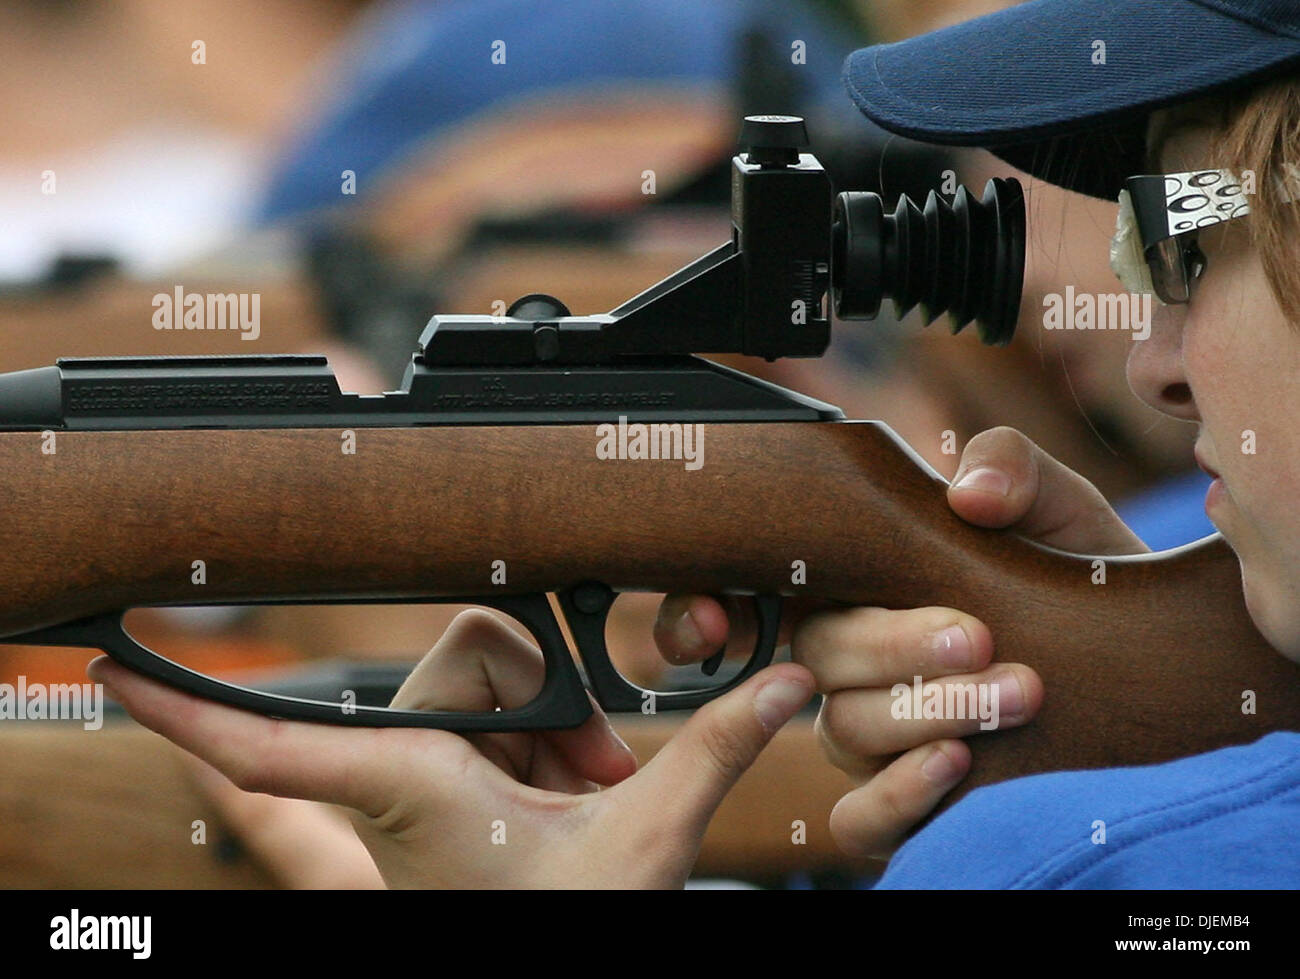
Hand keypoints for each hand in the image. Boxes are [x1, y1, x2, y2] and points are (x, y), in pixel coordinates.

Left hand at [89, 609, 813, 887]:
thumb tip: (779, 687)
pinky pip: (504, 712)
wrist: (560, 950)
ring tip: (585, 793)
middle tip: (590, 773)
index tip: (106, 663)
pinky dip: (553, 744)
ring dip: (556, 731)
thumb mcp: (643, 840)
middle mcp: (407, 770)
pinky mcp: (452, 778)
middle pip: (468, 655)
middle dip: (547, 700)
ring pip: (493, 676)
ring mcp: (429, 774)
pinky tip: (578, 789)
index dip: (184, 705)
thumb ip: (710, 753)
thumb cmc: (565, 922)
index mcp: (417, 783)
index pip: (272, 745)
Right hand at [655, 426, 1146, 857]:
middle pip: (812, 661)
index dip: (695, 614)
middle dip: (894, 650)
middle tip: (979, 638)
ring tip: (1021, 690)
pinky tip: (961, 762)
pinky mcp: (899, 800)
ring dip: (926, 712)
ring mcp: (866, 734)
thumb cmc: (1070, 569)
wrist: (1134, 653)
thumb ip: (1007, 466)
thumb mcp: (1049, 502)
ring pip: (842, 731)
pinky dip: (900, 792)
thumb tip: (968, 494)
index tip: (716, 621)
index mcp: (845, 585)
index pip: (736, 598)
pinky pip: (861, 816)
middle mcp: (840, 662)